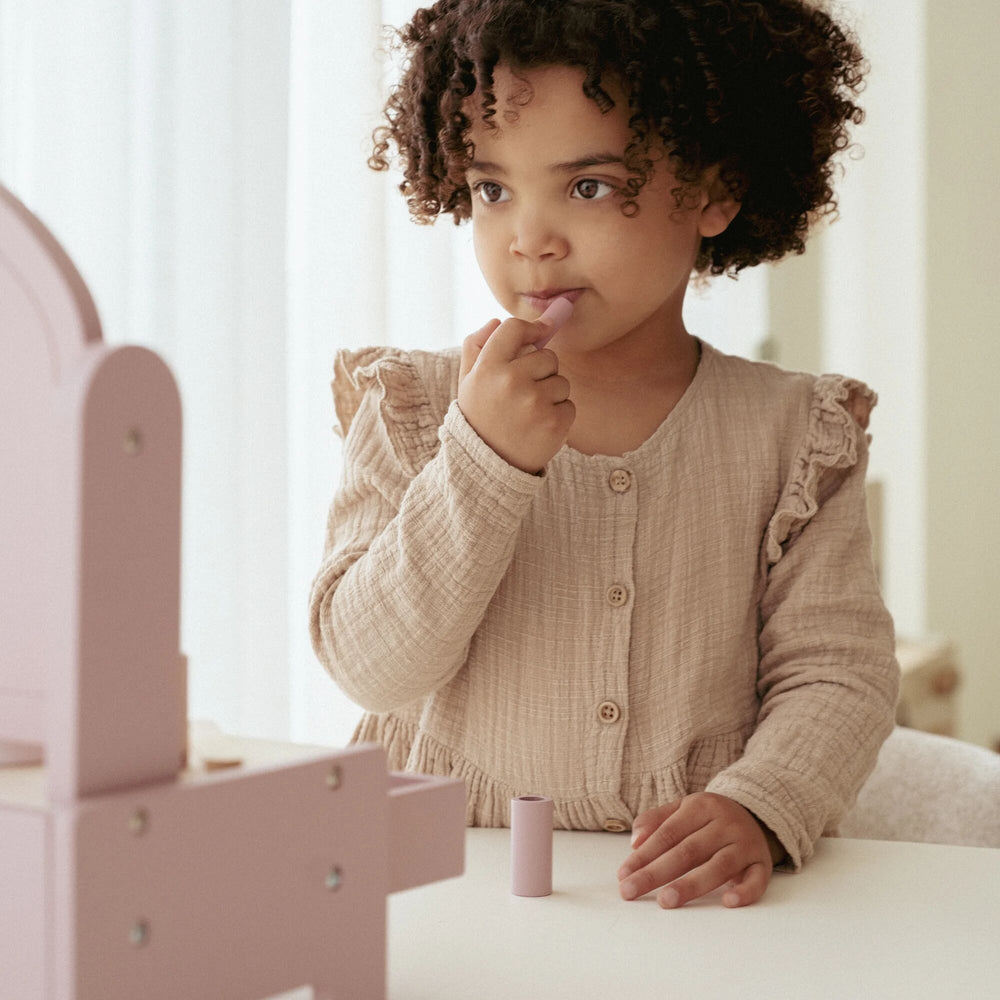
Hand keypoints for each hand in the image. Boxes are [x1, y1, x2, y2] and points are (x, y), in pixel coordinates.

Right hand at [457, 311, 574, 473]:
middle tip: (522, 394)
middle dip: (541, 371)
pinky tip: (539, 427)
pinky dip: (559, 415)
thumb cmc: (480, 417)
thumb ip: (476, 347)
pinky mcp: (554, 422)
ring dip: (551, 395)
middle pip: (547, 355)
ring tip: (529, 413)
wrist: (488, 466)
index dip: (532, 329)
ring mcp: (534, 402)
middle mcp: (511, 380)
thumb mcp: (468, 382)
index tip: (541, 333)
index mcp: (488, 367)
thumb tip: (495, 321)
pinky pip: (569, 405)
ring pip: (561, 381)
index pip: (514, 328)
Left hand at [616, 792, 783, 908]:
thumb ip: (655, 820)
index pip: (668, 833)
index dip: (644, 854)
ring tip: (666, 900)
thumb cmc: (709, 818)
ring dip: (691, 885)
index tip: (623, 874)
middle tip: (632, 890)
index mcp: (701, 806)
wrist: (756, 814)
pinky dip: (744, 891)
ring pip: (718, 866)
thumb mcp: (683, 809)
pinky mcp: (762, 863)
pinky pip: (757, 879)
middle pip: (688, 851)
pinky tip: (728, 902)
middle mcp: (725, 823)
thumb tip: (635, 841)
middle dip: (656, 873)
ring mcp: (745, 844)